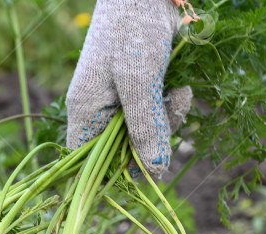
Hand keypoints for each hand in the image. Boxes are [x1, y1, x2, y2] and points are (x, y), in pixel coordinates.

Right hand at [66, 0, 191, 178]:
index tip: (144, 163)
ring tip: (179, 93)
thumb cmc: (135, 30)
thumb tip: (155, 170)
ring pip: (144, 133)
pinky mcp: (139, 92)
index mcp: (85, 111)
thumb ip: (146, 126)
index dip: (114, 169)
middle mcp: (99, 111)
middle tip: (170, 112)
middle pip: (123, 150)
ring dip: (167, 120)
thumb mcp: (140, 81)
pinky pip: (155, 115)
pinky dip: (170, 106)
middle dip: (151, 139)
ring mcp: (119, 102)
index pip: (88, 160)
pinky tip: (180, 87)